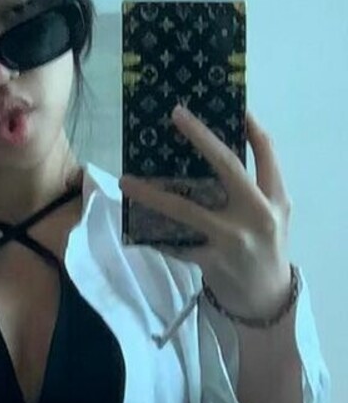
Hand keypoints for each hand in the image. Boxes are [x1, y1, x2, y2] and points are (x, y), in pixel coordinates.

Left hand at [119, 105, 293, 320]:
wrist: (266, 298)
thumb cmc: (265, 247)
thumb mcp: (274, 214)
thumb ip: (256, 186)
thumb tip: (221, 147)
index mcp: (275, 198)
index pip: (267, 153)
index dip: (250, 127)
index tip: (230, 104)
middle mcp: (257, 214)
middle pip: (228, 167)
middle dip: (201, 138)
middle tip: (176, 115)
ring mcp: (232, 239)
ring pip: (186, 209)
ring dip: (152, 194)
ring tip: (127, 182)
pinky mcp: (211, 261)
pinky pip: (174, 243)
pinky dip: (152, 234)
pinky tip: (133, 224)